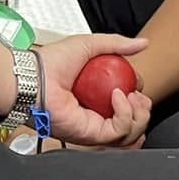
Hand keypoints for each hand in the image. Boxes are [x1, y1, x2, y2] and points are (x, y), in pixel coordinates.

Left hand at [36, 35, 153, 146]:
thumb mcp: (89, 44)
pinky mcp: (91, 135)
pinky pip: (119, 133)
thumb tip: (142, 44)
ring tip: (128, 95)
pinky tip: (117, 98)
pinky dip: (125, 115)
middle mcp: (97, 113)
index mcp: (97, 95)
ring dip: (139, 114)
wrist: (34, 77)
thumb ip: (117, 44)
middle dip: (144, 109)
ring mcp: (95, 126)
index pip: (129, 102)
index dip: (139, 94)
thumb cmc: (51, 62)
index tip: (136, 81)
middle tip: (137, 93)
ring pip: (131, 133)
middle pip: (134, 122)